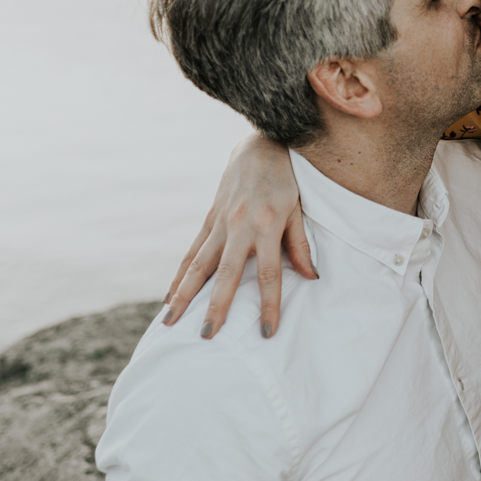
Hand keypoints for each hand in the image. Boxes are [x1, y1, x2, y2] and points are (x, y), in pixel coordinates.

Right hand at [163, 135, 314, 337]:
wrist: (260, 144)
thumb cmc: (285, 179)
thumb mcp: (298, 209)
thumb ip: (300, 244)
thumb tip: (310, 277)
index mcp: (267, 225)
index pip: (270, 274)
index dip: (269, 305)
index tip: (267, 333)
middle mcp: (239, 226)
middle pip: (227, 274)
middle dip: (216, 307)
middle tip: (207, 336)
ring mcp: (220, 223)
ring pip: (198, 265)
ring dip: (184, 295)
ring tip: (169, 322)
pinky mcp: (209, 219)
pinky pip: (192, 251)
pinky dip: (180, 276)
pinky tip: (169, 296)